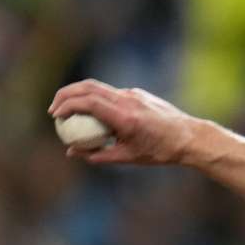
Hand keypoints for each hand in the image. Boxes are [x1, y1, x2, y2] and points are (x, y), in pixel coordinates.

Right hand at [48, 80, 203, 165]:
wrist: (190, 137)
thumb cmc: (160, 151)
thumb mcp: (127, 157)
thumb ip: (97, 155)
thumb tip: (72, 152)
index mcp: (125, 117)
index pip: (88, 102)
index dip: (67, 105)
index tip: (56, 116)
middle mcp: (128, 101)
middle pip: (88, 87)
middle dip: (65, 94)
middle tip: (54, 109)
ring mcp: (134, 94)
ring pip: (99, 87)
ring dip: (79, 94)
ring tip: (68, 109)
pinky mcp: (138, 93)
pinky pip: (111, 92)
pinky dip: (96, 99)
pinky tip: (94, 114)